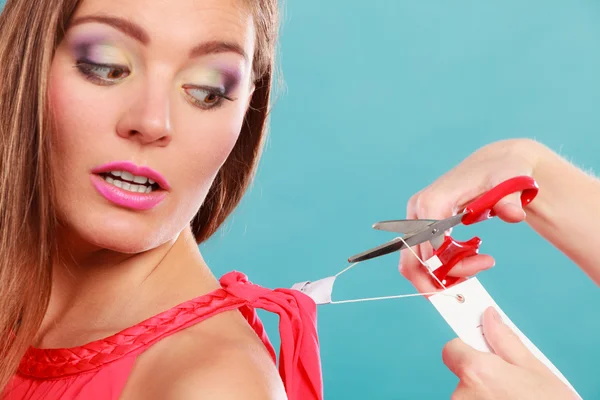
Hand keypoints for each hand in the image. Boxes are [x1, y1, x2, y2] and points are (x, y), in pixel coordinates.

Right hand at [399, 138, 543, 292]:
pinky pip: (421, 257)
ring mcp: (416, 218)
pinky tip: (469, 259)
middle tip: (473, 278)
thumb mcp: (510, 182)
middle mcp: (418, 210)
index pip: (430, 248)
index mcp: (433, 200)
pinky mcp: (421, 225)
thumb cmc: (502, 172)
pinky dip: (441, 268)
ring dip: (442, 276)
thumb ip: (510, 199)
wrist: (495, 165)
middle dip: (440, 280)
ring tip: (476, 266)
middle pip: (413, 260)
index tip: (486, 262)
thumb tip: (514, 214)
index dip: (453, 265)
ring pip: (414, 263)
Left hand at [443, 307, 578, 399]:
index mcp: (477, 372)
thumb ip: (505, 340)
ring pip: (468, 395)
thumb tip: (489, 316)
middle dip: (482, 376)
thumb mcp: (535, 370)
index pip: (452, 349)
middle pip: (463, 374)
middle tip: (511, 386)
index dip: (467, 348)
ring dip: (484, 396)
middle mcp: (462, 394)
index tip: (481, 350)